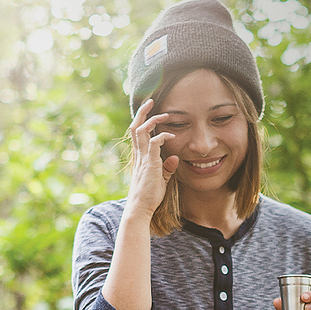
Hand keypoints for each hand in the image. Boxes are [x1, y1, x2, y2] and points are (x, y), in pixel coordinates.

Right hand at [126, 98, 178, 219]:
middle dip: (142, 112)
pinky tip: (172, 136)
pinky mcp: (150, 164)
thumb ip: (166, 168)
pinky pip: (153, 142)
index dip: (142, 120)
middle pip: (135, 127)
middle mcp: (139, 155)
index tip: (151, 112)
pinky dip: (162, 136)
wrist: (140, 208)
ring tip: (164, 114)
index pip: (137, 133)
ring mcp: (143, 158)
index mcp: (140, 157)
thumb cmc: (149, 197)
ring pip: (141, 130)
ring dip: (152, 120)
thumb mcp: (161, 179)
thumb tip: (175, 157)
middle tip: (151, 101)